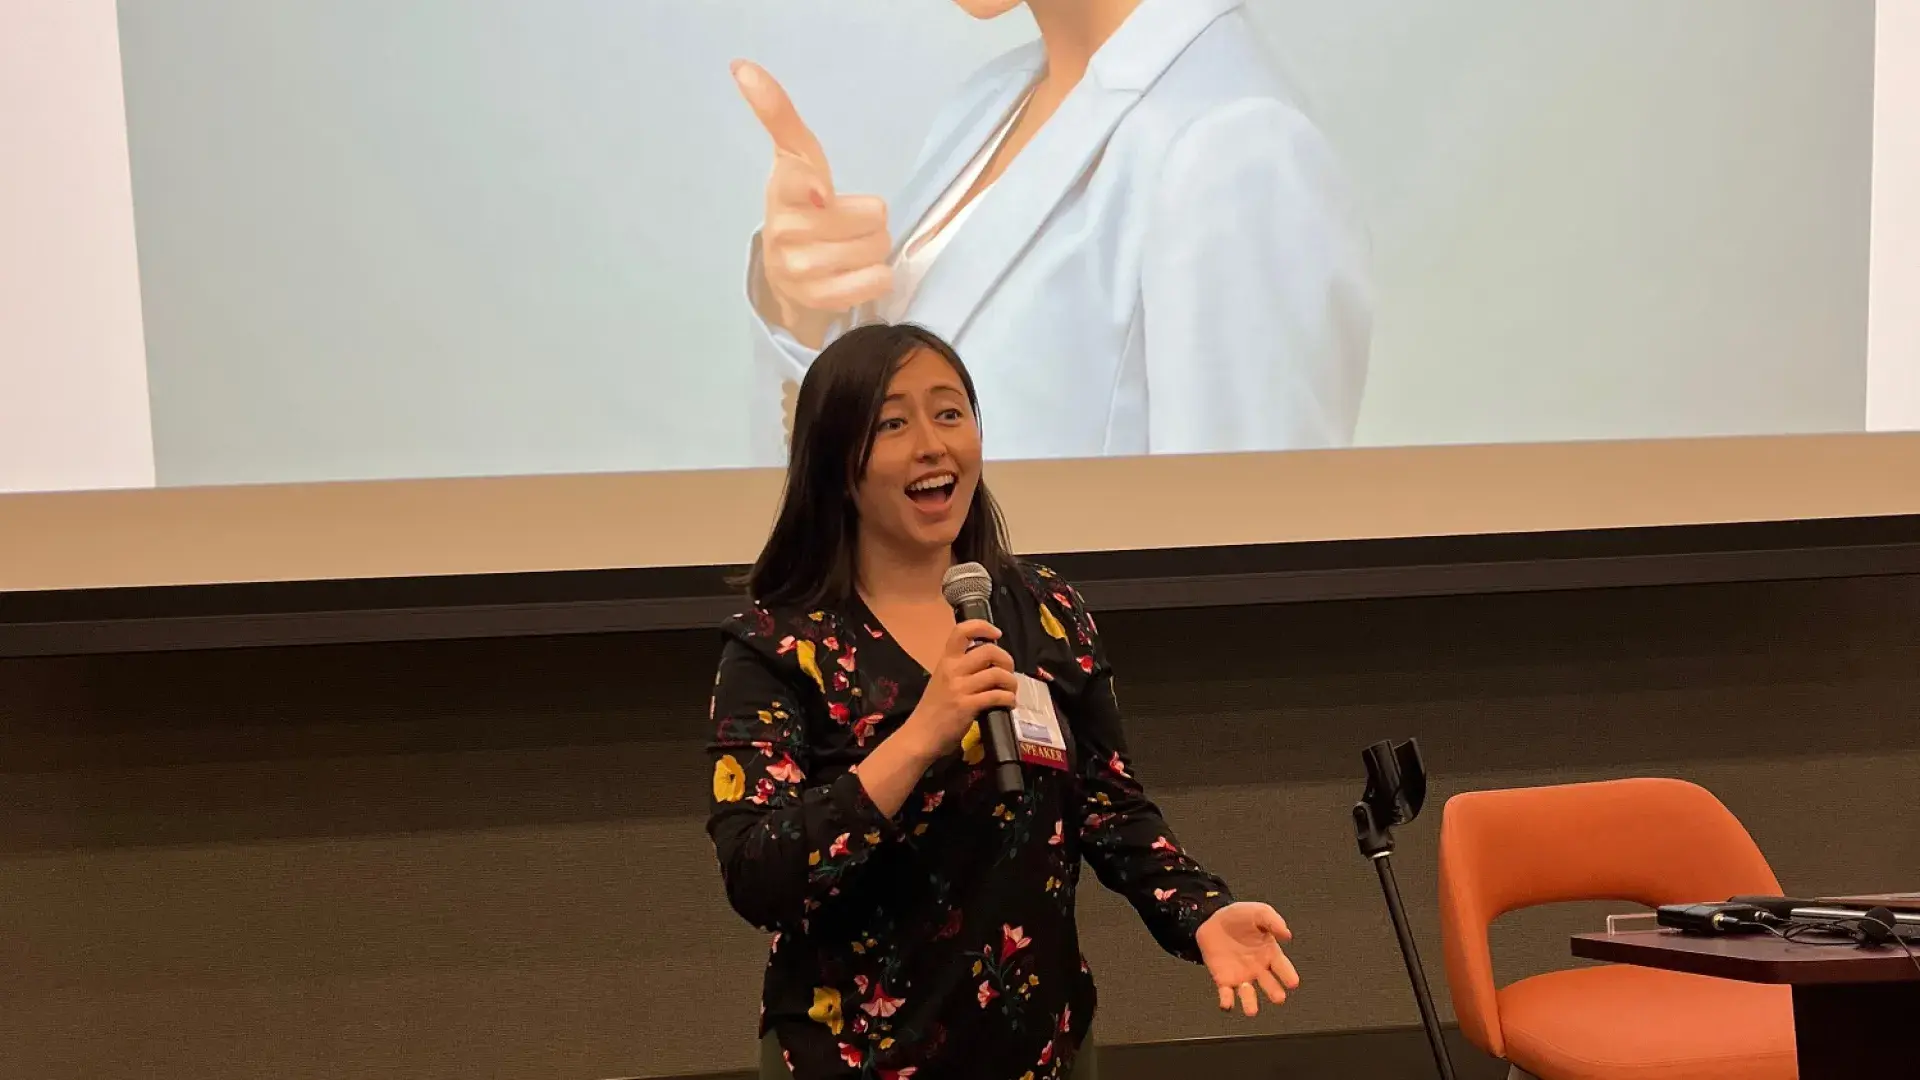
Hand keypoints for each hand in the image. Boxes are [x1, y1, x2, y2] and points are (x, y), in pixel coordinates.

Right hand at [732, 60, 893, 346]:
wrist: (784, 274)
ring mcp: (799, 268)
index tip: (821, 193)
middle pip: (871, 215)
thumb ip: (778, 115)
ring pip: (876, 247)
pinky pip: (875, 280)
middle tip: (850, 223)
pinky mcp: (818, 299)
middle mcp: (784, 229)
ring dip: (875, 247)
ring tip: (851, 247)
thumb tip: (742, 65)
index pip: (799, 178)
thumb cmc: (801, 206)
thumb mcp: (795, 158)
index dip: (814, 186)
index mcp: (782, 189)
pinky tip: (858, 272)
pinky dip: (877, 276)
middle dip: (870, 218)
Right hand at [902, 620, 1017, 758]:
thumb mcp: (942, 681)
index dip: (983, 626)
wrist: (920, 736)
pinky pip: (997, 696)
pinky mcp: (967, 706)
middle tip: (1008, 672)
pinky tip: (1008, 704)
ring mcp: (959, 688)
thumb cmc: (933, 710)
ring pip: (997, 674)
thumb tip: (989, 664)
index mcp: (946, 661)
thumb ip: (960, 669)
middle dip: (1007, 660)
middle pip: (989, 651)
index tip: (996, 634)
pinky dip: (1009, 699)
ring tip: (1010, 691)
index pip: (962, 631)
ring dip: (1011, 682)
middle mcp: (952, 670)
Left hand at [1196, 902, 1298, 1016]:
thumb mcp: (1258, 912)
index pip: (1283, 967)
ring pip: (1248, 995)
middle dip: (1274, 992)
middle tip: (1278, 997)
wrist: (1212, 919)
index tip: (1293, 982)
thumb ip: (1273, 921)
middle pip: (1270, 985)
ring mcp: (1241, 976)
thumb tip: (1287, 934)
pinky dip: (1227, 1001)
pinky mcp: (1224, 980)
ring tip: (1252, 1009)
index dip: (1288, 975)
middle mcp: (1259, 969)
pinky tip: (1227, 1004)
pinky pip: (1226, 994)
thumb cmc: (1239, 916)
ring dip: (1250, 1002)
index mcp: (1270, 953)